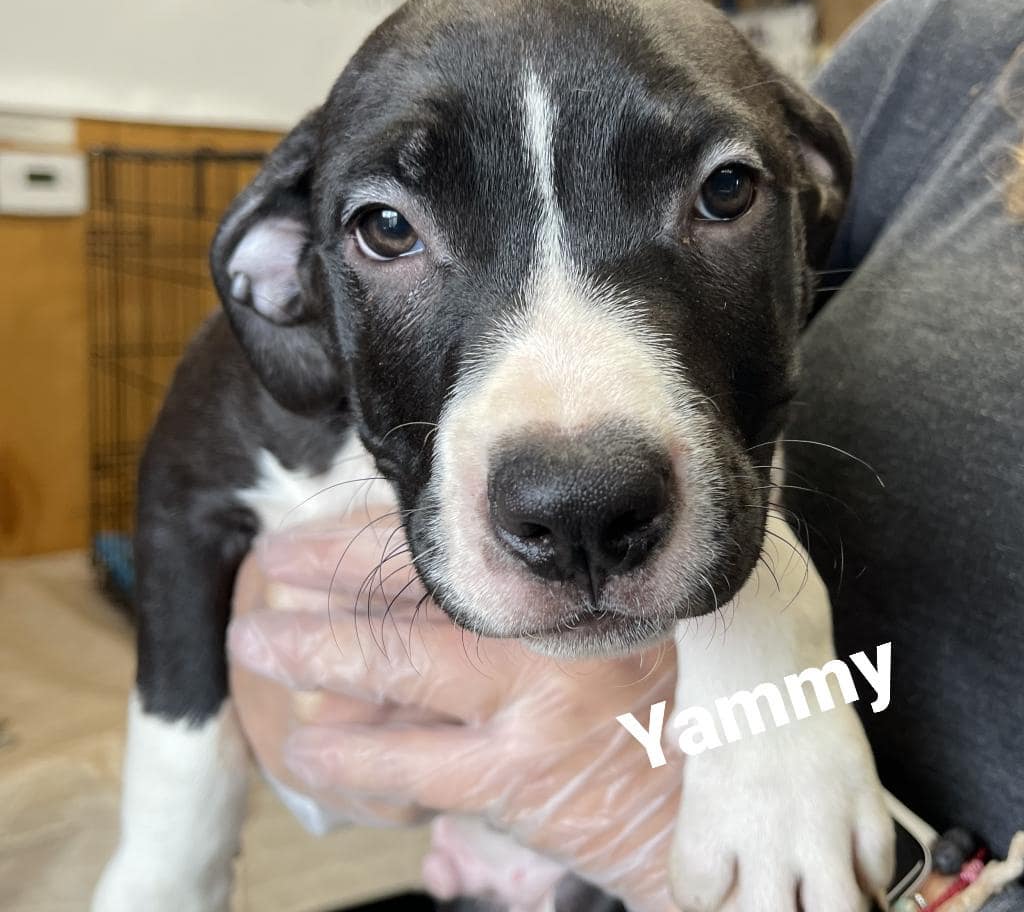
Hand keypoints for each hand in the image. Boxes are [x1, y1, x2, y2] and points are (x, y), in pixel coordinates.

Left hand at [228, 516, 680, 910]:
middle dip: (325, 572)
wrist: (707, 799)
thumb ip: (550, 592)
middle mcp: (542, 631)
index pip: (452, 543)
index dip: (377, 533)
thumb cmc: (668, 697)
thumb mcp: (622, 620)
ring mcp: (523, 705)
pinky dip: (345, 757)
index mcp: (565, 583)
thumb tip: (448, 568)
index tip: (326, 526)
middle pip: (408, 590)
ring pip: (390, 668)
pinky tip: (303, 750)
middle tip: (268, 561)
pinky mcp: (510, 779)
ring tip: (256, 643)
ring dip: (311, 652)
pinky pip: (405, 766)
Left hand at [668, 512, 893, 910]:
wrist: (769, 632)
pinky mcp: (865, 794)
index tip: (711, 873)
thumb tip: (681, 755)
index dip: (702, 889)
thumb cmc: (719, 675)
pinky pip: (877, 868)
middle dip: (761, 909)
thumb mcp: (689, 729)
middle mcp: (765, 826)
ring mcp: (821, 815)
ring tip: (813, 886)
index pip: (696, 893)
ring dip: (824, 905)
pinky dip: (865, 874)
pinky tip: (847, 855)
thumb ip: (692, 769)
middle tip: (764, 885)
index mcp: (711, 813)